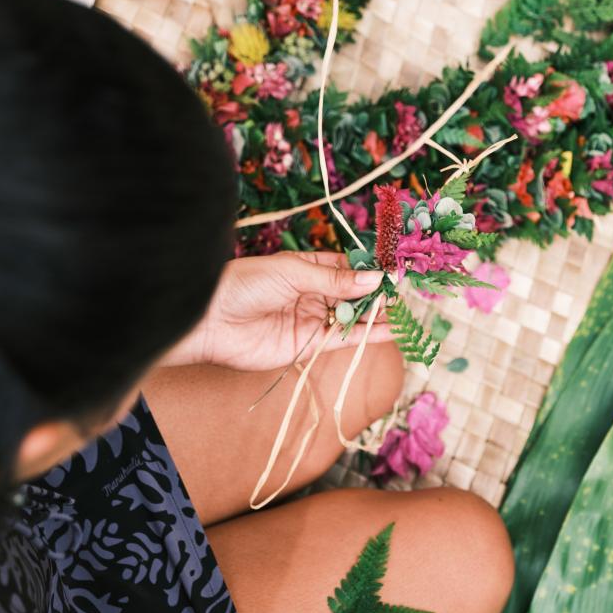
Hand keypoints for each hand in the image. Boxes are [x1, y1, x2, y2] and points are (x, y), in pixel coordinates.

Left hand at [168, 253, 388, 372]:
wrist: (211, 320)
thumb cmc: (245, 285)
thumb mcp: (293, 273)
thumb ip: (335, 280)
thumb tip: (375, 278)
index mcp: (308, 267)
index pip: (348, 267)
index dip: (372, 270)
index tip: (395, 271)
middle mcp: (313, 293)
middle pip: (354, 294)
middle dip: (377, 294)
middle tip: (401, 295)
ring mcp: (312, 319)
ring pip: (352, 318)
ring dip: (375, 316)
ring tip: (401, 314)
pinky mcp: (308, 345)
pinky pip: (343, 339)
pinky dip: (366, 336)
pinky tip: (389, 332)